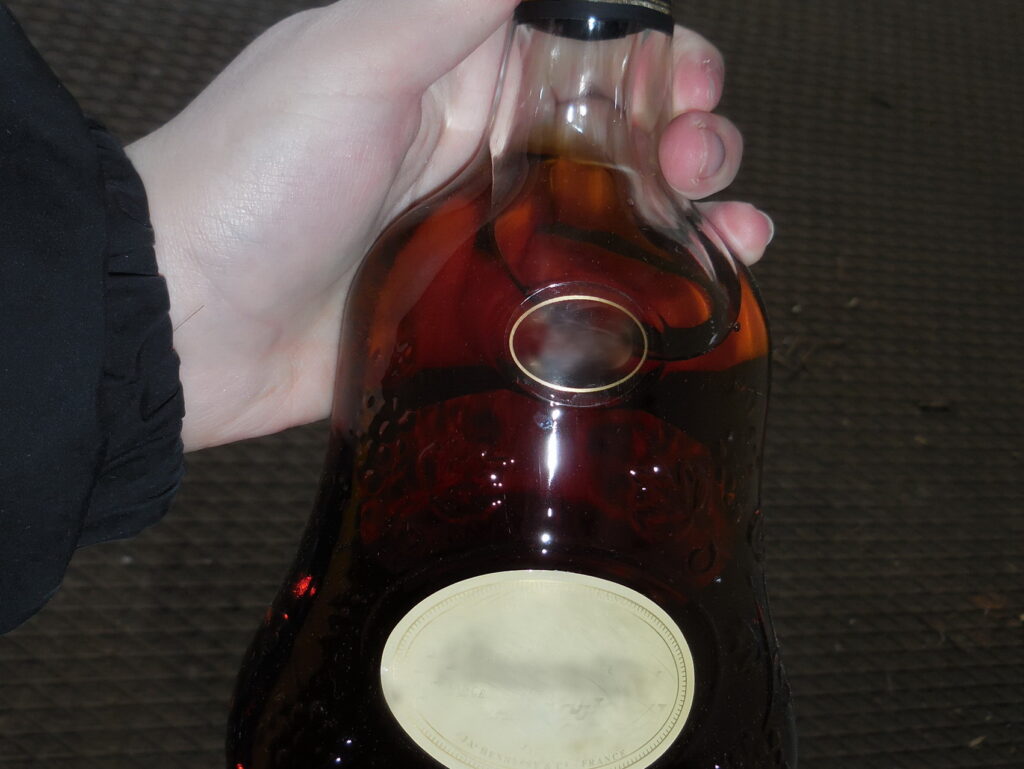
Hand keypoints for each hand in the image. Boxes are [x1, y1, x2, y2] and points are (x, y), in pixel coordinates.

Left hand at [127, 0, 773, 451]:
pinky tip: (696, 282)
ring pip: (612, 208)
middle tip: (701, 152)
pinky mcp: (480, 307)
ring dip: (689, 205)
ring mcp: (484, 231)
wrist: (183, 318)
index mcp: (455, 69)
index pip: (584, 43)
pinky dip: (647, 283)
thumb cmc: (253, 177)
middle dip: (685, 130)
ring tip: (726, 220)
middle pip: (616, 127)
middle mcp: (478, 144)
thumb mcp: (357, 57)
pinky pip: (580, 289)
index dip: (652, 52)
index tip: (690, 76)